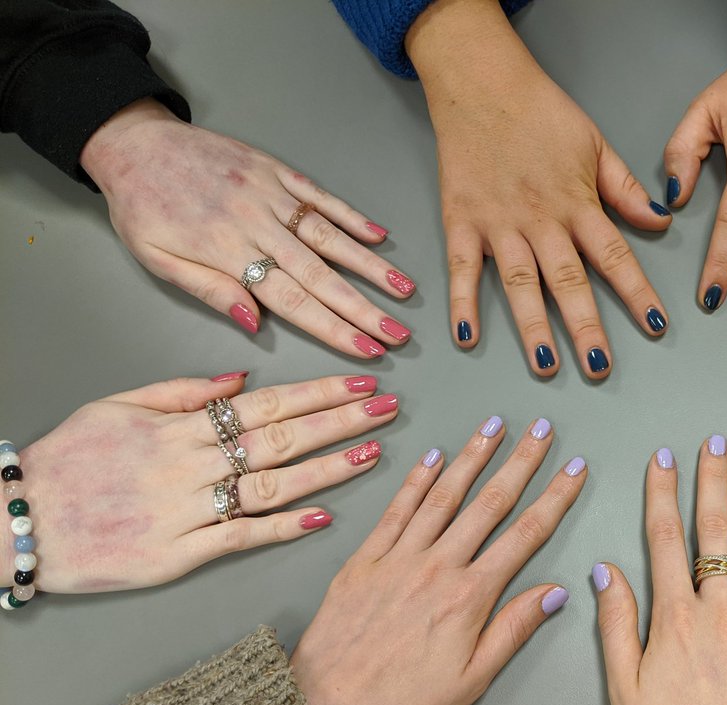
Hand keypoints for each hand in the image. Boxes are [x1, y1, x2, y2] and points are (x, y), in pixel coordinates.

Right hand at [3, 373, 396, 594]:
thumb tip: (242, 376)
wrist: (20, 521)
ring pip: (272, 485)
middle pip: (282, 439)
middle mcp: (191, 465)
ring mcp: (188, 511)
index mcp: (180, 427)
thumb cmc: (69, 462)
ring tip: (373, 452)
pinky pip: (241, 537)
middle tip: (387, 409)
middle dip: (340, 421)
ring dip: (329, 468)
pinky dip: (283, 526)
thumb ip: (182, 390)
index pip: (266, 404)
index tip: (361, 382)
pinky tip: (324, 516)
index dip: (319, 393)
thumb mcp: (118, 405)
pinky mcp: (179, 554)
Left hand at [80, 99, 415, 356]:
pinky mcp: (274, 170)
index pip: (290, 299)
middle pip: (320, 274)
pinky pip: (319, 195)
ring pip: (328, 235)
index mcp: (226, 251)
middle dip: (362, 307)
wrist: (132, 142)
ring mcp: (269, 194)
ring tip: (403, 290)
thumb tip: (253, 321)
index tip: (365, 349)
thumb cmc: (141, 206)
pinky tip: (379, 235)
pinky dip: (351, 215)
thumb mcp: (157, 259)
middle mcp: (255, 223)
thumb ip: (208, 289)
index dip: (332, 327)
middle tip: (396, 333)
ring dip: (369, 265)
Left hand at [290, 416, 586, 704]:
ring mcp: (396, 559)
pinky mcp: (361, 562)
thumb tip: (557, 591)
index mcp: (470, 598)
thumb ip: (513, 630)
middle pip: (489, 504)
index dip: (554, 498)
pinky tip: (434, 457)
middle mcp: (436, 567)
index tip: (575, 469)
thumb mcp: (471, 682)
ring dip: (472, 457)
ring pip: (443, 495)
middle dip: (520, 462)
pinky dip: (416, 479)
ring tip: (493, 425)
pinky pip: (395, 510)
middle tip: (541, 429)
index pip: (525, 536)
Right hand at [408, 0, 669, 378]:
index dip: (637, 292)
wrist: (481, 81)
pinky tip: (466, 336)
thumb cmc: (540, 112)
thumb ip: (625, 190)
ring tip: (546, 364)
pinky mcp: (461, 221)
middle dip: (586, 326)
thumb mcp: (596, 144)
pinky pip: (463, 269)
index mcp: (577, 202)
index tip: (656, 326)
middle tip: (599, 367)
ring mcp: (499, 223)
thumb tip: (660, 221)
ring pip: (520, 283)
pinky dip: (462, 303)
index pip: (615, 255)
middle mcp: (541, 219)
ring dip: (533, 326)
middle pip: (568, 280)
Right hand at [594, 439, 726, 704]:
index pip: (664, 541)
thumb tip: (606, 572)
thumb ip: (617, 626)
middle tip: (714, 445)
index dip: (663, 495)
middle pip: (715, 536)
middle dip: (712, 484)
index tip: (664, 461)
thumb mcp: (623, 694)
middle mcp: (721, 619)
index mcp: (674, 624)